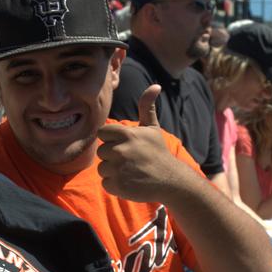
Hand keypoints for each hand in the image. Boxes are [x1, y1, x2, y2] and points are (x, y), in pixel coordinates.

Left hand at [96, 85, 182, 199]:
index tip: (124, 145)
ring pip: (102, 168)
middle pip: (101, 152)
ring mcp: (119, 169)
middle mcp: (121, 150)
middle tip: (130, 160)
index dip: (111, 139)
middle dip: (112, 156)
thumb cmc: (158, 152)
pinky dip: (115, 185)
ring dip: (113, 171)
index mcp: (127, 134)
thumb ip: (147, 107)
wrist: (170, 180)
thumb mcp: (152, 128)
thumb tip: (155, 85)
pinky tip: (130, 181)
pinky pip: (106, 183)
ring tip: (130, 171)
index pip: (102, 133)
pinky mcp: (118, 185)